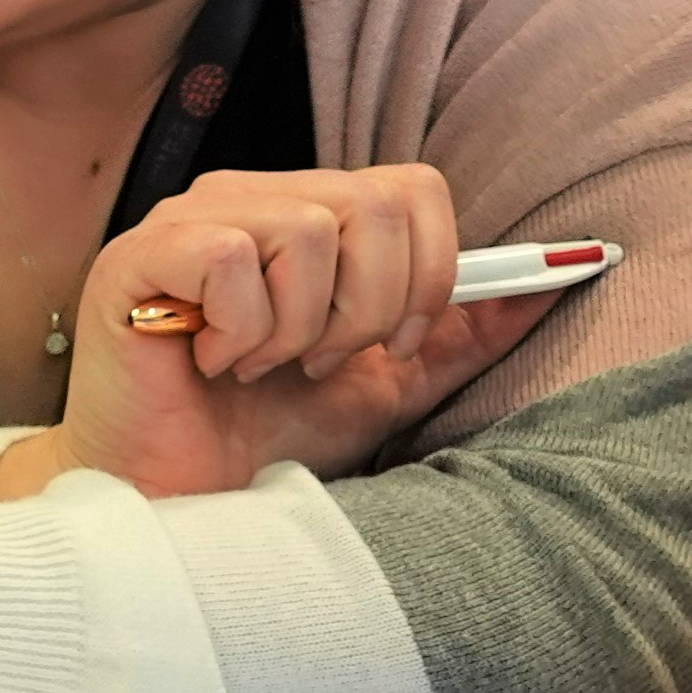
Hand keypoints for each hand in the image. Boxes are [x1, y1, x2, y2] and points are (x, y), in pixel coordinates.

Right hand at [14, 166, 547, 501]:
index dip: (431, 273)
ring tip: (261, 367)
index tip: (397, 345)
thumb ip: (457, 336)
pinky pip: (234, 256)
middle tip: (319, 364)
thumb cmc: (261, 439)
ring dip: (303, 329)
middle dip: (372, 310)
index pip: (413, 187)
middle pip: (375, 205)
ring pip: (312, 232)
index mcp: (308, 214)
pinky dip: (244, 330)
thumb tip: (549, 283)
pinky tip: (213, 361)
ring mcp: (191, 218)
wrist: (173, 505)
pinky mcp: (141, 254)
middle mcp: (251, 197)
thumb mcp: (384, 387)